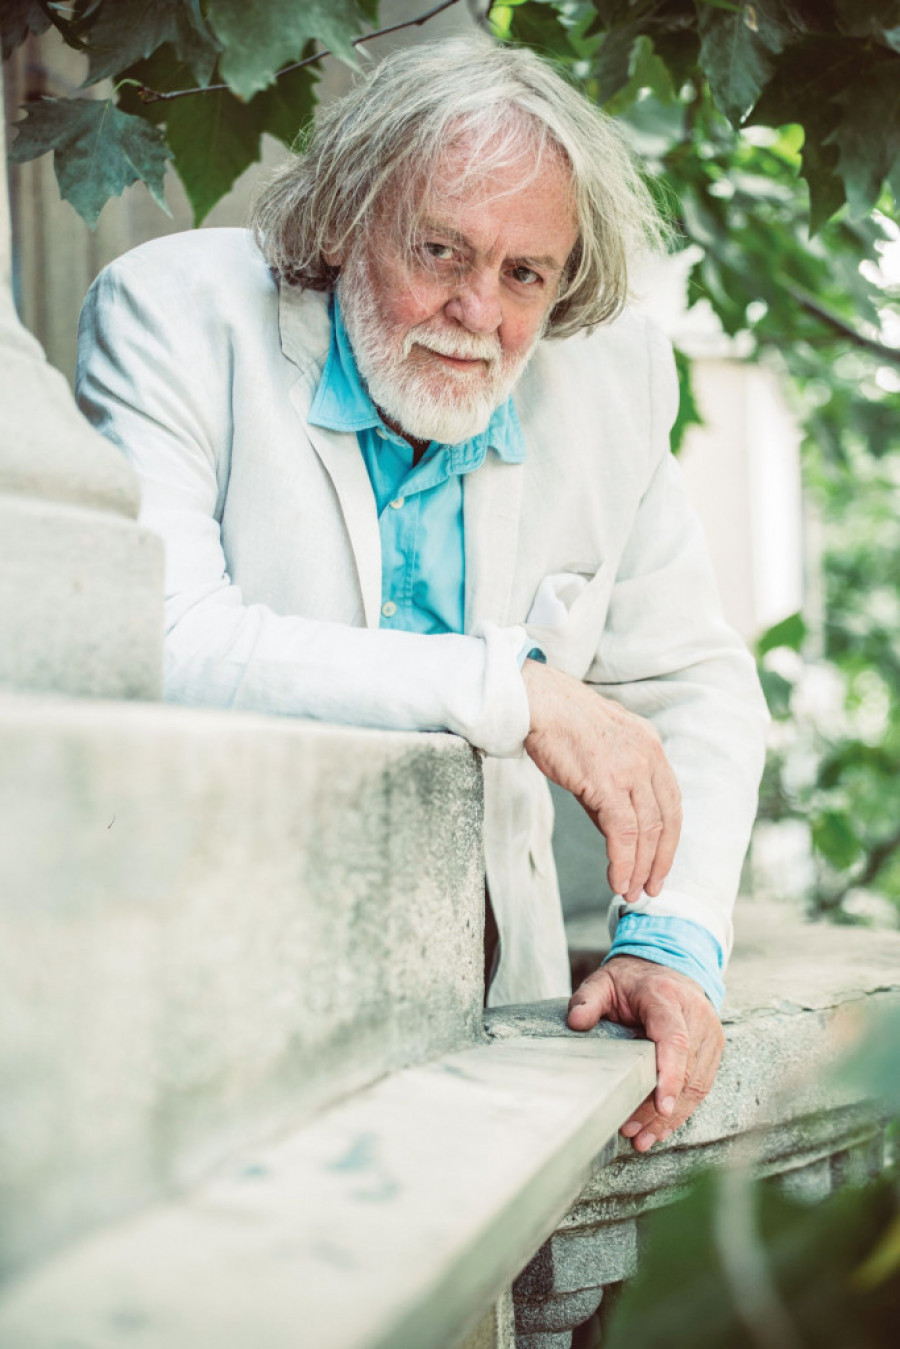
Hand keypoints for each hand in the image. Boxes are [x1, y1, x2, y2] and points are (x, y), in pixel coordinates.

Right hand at [522, 661, 681, 902]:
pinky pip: (624, 833)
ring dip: (641, 867)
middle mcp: (650, 757)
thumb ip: (611, 791)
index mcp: (651, 747)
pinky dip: (623, 861)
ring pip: (647, 831)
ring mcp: (632, 769)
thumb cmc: (559, 724)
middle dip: (660, 860)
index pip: (671, 802)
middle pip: (666, 820)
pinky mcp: (609, 783)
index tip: (659, 864)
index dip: (668, 838)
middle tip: (650, 887)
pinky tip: (617, 879)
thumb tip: (615, 832)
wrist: (537, 703)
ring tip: (630, 891)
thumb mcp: (599, 754)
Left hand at [567, 954, 724, 1149]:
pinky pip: (702, 1085)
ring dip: (672, 1117)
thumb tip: (576, 1022)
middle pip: (686, 1070)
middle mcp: (696, 1015)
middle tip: (630, 1131)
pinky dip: (683, 1110)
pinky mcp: (714, 1047)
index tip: (661, 1105)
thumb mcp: (603, 980)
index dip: (670, 1074)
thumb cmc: (632, 980)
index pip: (674, 1039)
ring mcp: (710, 1032)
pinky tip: (660, 1129)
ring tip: (642, 1138)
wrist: (667, 966)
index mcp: (667, 997)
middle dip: (660, 1107)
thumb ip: (588, 999)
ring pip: (698, 1084)